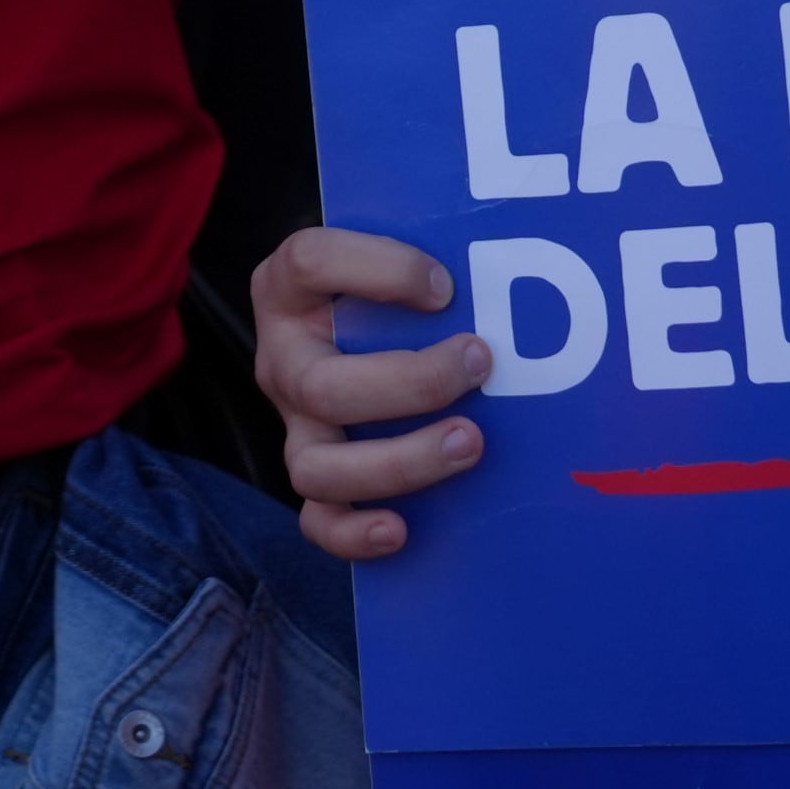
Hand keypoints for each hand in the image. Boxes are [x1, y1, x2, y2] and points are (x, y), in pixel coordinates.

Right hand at [252, 227, 494, 560]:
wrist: (351, 329)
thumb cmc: (384, 286)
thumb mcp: (388, 255)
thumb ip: (426, 257)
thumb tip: (506, 281)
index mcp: (289, 286)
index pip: (310, 261)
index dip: (379, 272)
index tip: (444, 286)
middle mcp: (283, 358)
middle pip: (321, 385)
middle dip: (411, 382)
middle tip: (479, 363)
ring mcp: (293, 422)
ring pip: (316, 467)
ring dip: (399, 461)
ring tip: (470, 442)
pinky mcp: (314, 471)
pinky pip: (318, 520)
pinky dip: (354, 533)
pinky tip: (402, 529)